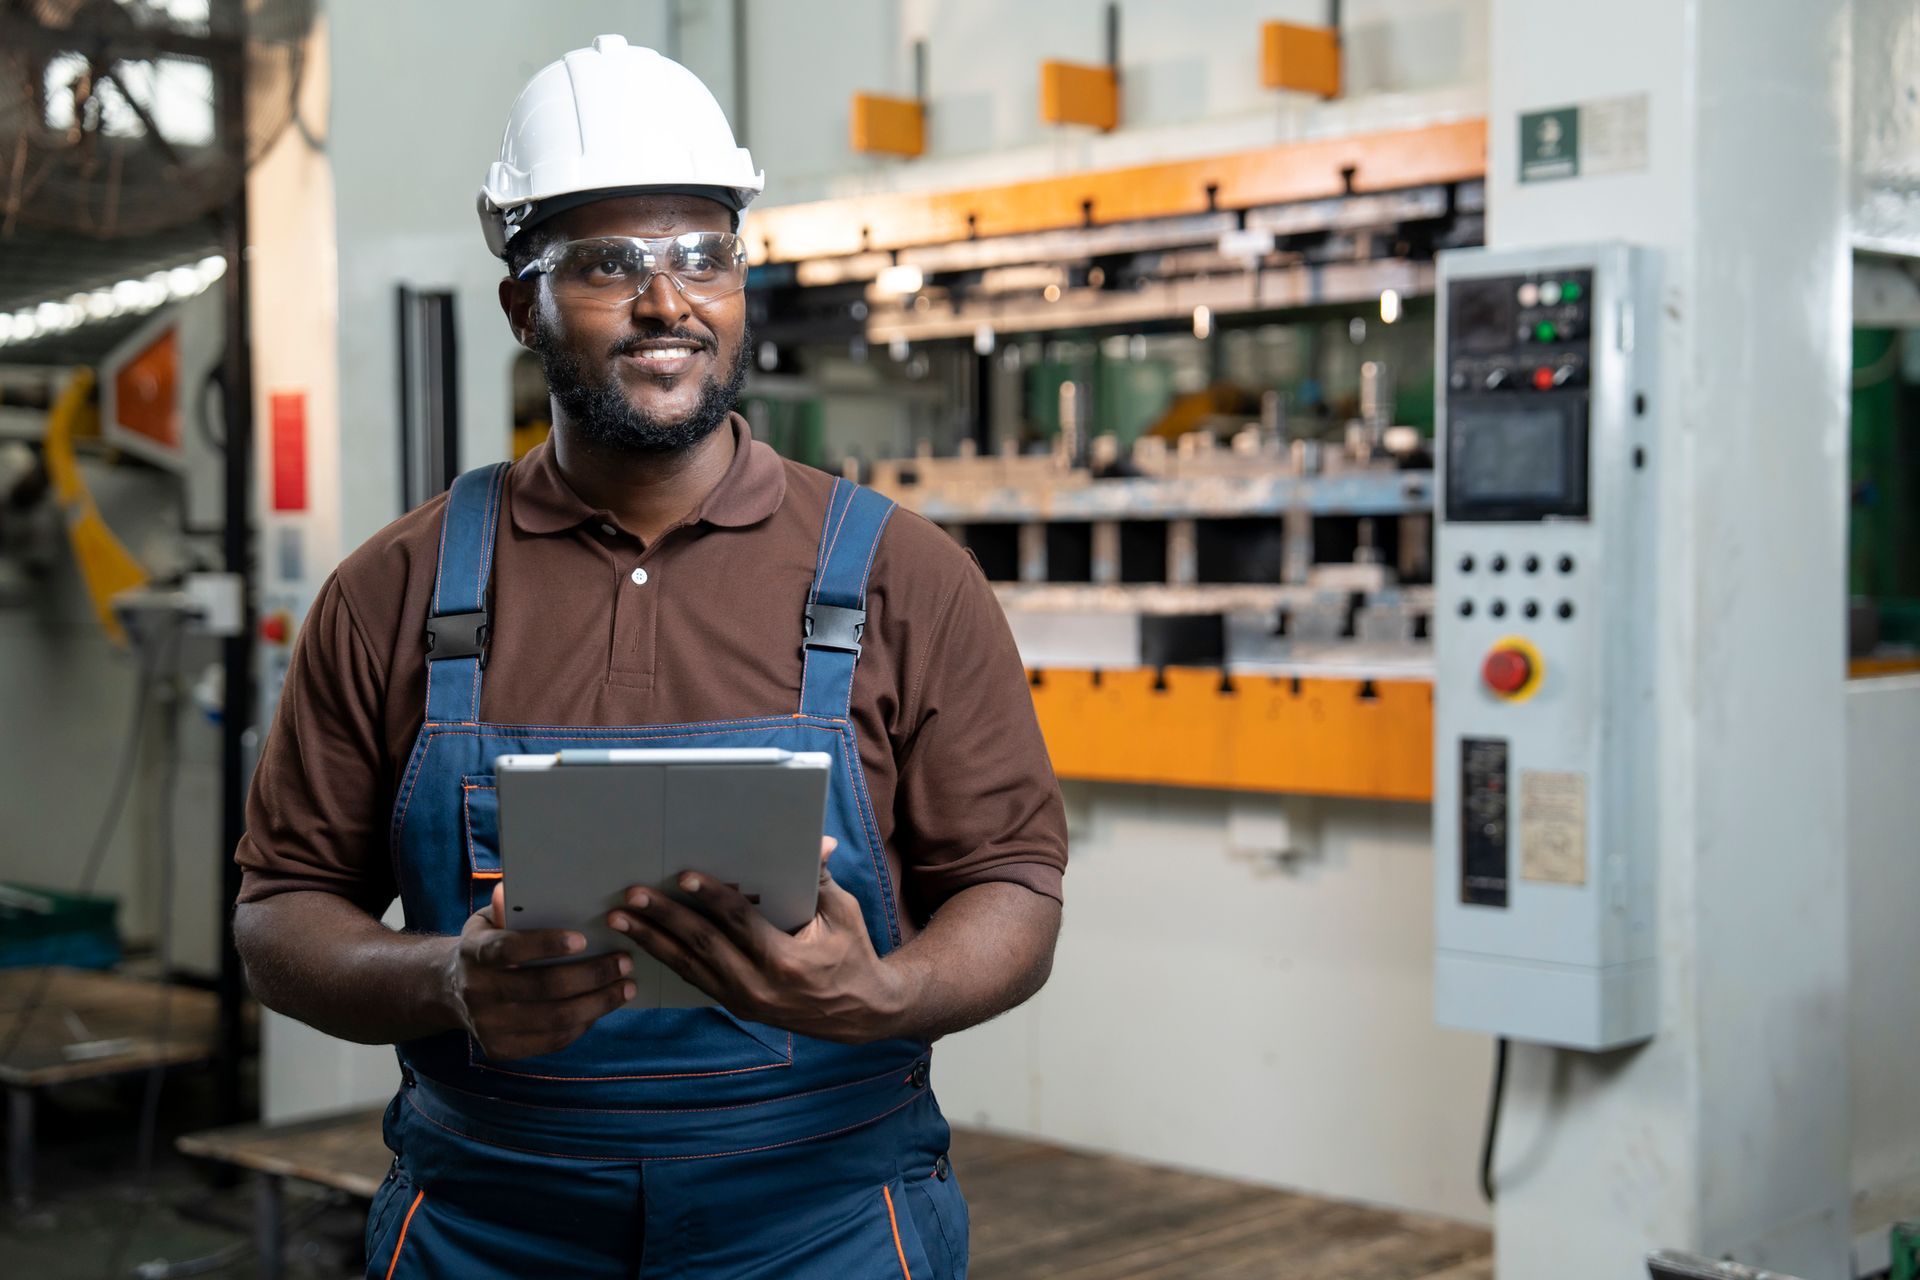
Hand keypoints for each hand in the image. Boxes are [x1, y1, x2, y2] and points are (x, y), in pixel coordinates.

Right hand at [444, 883, 636, 1059]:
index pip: (509, 950)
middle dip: (592, 975)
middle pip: (543, 987)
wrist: (450, 991)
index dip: (545, 945)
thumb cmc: (486, 944)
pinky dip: (584, 1023)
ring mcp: (488, 1025)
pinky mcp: (501, 1049)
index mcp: (474, 952)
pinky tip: (602, 1006)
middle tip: (624, 961)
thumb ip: (507, 906)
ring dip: (598, 1003)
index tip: (583, 939)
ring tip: (625, 987)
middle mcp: (477, 991)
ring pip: (555, 1018)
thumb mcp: (488, 920)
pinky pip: (552, 1040)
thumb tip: (516, 888)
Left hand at [606, 838, 910, 1043]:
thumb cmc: (852, 953)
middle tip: (632, 896)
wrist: (859, 1012)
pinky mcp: (737, 1006)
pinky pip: (695, 980)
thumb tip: (819, 839)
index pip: (738, 923)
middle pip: (702, 946)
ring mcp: (744, 1000)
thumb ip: (821, 877)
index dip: (710, 897)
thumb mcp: (842, 912)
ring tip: (619, 920)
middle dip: (663, 918)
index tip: (683, 876)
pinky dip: (668, 959)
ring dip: (651, 941)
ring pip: (689, 967)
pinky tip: (643, 943)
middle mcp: (758, 985)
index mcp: (785, 960)